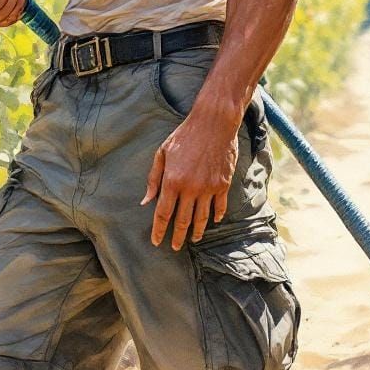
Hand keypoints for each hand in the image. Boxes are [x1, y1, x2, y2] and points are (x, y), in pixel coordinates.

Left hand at [140, 109, 240, 250]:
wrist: (214, 123)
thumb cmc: (184, 135)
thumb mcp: (162, 152)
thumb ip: (153, 178)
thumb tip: (146, 201)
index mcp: (172, 180)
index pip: (163, 213)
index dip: (159, 230)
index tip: (156, 242)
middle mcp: (190, 188)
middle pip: (182, 220)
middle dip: (177, 236)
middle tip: (175, 247)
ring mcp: (208, 188)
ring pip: (202, 218)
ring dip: (197, 231)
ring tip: (194, 239)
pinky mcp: (223, 185)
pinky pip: (219, 207)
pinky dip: (216, 216)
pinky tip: (212, 221)